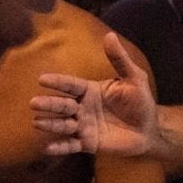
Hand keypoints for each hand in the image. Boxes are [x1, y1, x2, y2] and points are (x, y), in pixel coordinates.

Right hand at [33, 32, 161, 158]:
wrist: (148, 130)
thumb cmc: (140, 102)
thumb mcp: (133, 78)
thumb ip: (119, 59)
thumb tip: (109, 35)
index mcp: (90, 90)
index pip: (70, 85)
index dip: (57, 82)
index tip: (42, 79)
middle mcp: (83, 107)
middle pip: (63, 105)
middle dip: (49, 104)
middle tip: (33, 103)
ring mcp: (84, 126)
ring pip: (64, 124)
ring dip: (51, 124)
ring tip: (37, 122)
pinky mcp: (88, 143)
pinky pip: (72, 145)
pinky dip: (60, 147)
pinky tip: (47, 148)